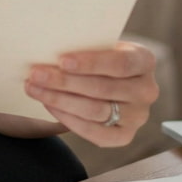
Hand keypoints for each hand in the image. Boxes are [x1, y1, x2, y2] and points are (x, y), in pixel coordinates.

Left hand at [25, 41, 158, 147]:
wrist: (109, 79)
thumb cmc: (100, 58)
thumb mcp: (100, 45)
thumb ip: (85, 46)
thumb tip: (50, 48)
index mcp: (145, 60)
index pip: (120, 63)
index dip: (90, 63)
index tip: (62, 60)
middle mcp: (147, 90)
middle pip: (103, 89)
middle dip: (65, 82)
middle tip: (36, 74)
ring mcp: (138, 116)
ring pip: (95, 111)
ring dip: (60, 100)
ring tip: (35, 88)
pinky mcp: (125, 136)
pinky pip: (94, 132)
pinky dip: (68, 119)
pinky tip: (49, 105)